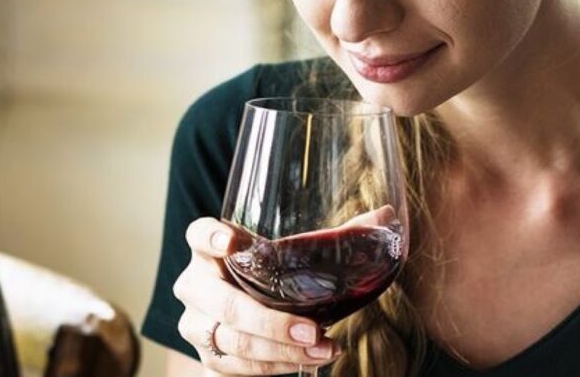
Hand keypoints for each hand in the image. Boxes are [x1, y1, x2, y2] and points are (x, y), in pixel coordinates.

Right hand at [174, 217, 340, 374]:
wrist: (242, 318)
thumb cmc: (270, 275)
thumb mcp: (292, 254)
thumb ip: (335, 236)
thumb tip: (383, 216)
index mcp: (209, 250)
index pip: (198, 236)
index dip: (209, 237)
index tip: (229, 242)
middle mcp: (196, 286)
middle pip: (222, 303)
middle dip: (270, 321)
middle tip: (311, 330)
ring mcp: (197, 324)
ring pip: (233, 341)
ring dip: (281, 350)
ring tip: (321, 348)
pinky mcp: (209, 356)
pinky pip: (239, 366)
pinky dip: (277, 365)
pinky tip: (310, 358)